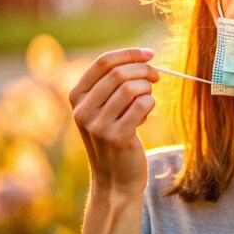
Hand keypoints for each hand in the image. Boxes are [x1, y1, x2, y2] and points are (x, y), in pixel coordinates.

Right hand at [69, 48, 159, 196]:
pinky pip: (141, 105)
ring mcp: (97, 125)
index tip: (150, 54)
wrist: (116, 179)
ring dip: (147, 89)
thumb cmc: (116, 135)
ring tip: (148, 99)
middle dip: (144, 70)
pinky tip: (147, 115)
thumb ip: (115, 83)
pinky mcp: (116, 137)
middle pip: (119, 73)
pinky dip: (151, 104)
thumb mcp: (106, 108)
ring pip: (131, 88)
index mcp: (77, 96)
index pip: (103, 62)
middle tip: (156, 77)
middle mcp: (82, 110)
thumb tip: (145, 56)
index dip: (130, 54)